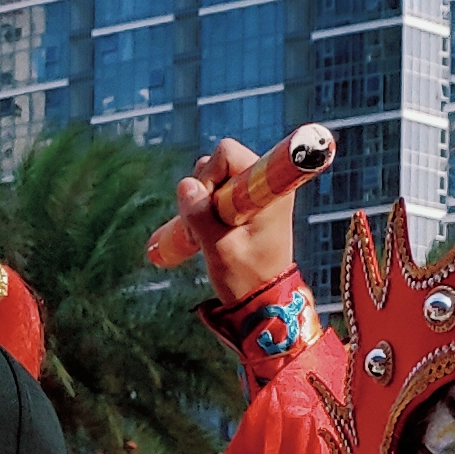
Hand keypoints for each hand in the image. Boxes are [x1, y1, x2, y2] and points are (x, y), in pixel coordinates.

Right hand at [177, 139, 303, 309]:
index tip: (213, 208)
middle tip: (208, 227)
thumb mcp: (220, 250)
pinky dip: (206, 209)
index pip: (228, 154)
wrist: (264, 299)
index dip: (209, 176)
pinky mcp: (247, 202)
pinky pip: (216, 191)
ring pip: (213, 177)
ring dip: (203, 203)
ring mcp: (256, 192)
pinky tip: (209, 233)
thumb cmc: (248, 278)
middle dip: (203, 191)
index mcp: (269, 189)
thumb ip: (200, 216)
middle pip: (218, 162)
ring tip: (210, 234)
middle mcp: (265, 183)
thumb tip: (185, 185)